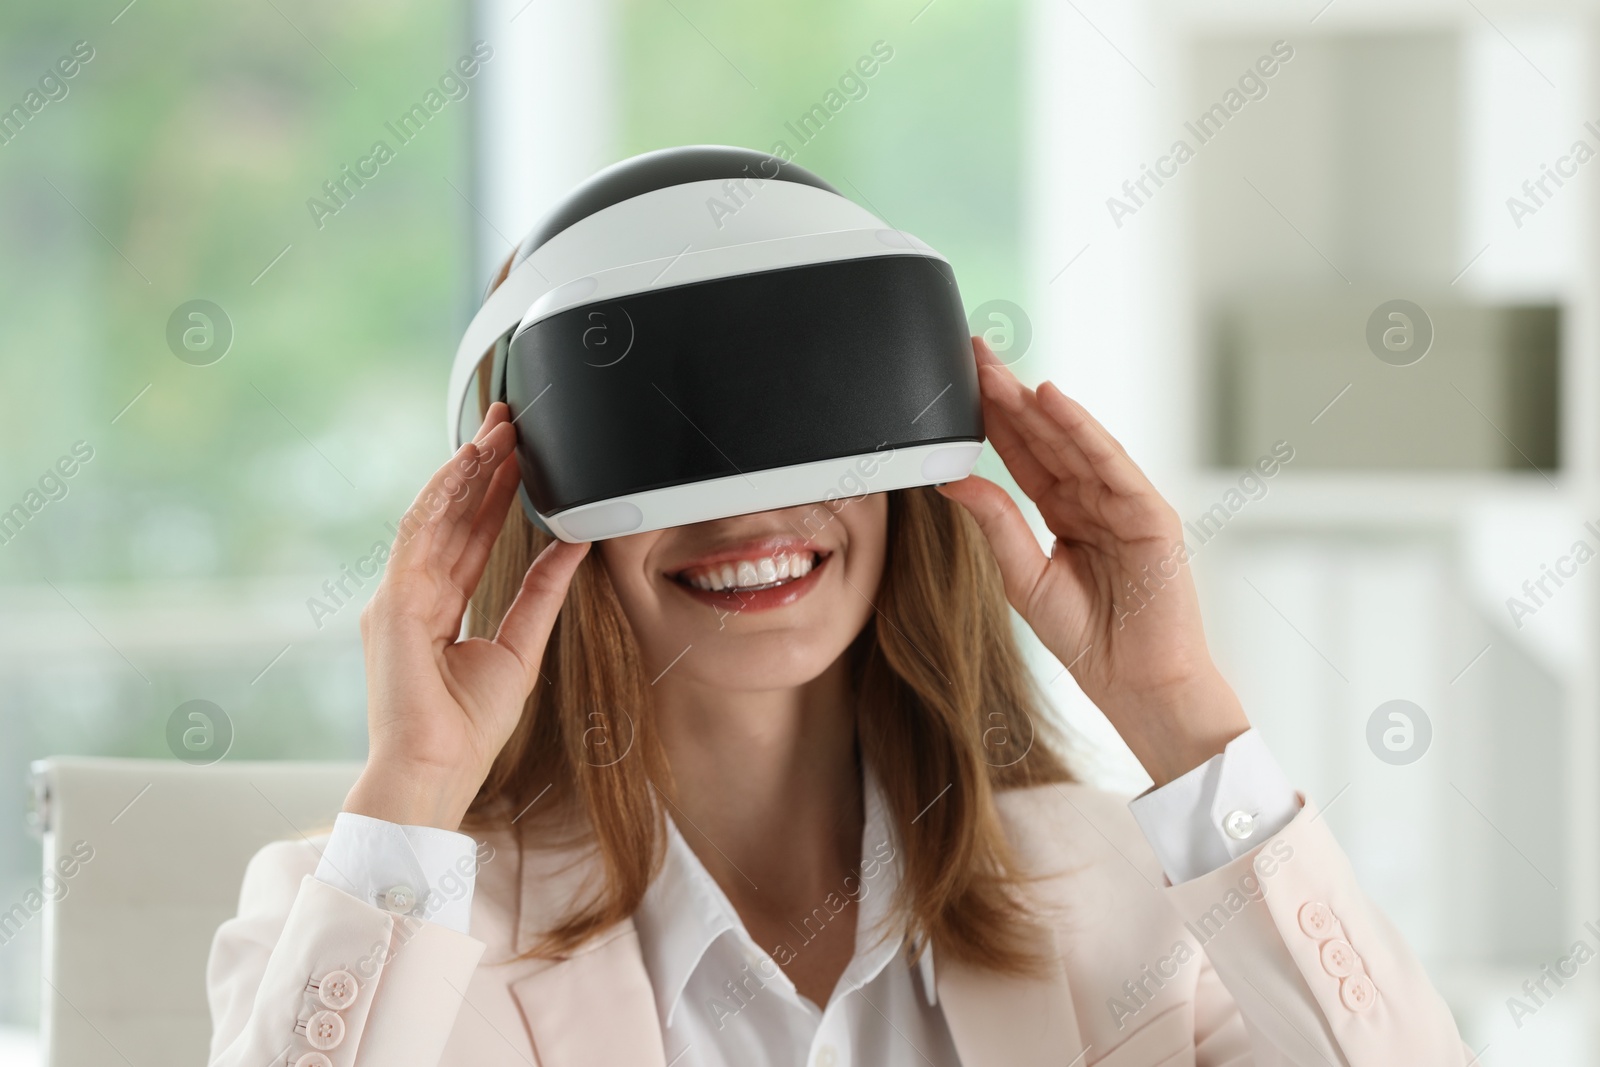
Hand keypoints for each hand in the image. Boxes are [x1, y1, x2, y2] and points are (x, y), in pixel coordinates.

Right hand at [345, 402, 589, 828]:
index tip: (517, 457)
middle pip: (450, 517)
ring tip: (496, 432)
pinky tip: (466, 465)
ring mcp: (398, 597)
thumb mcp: (519, 646)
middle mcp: (412, 596)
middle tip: (507, 423)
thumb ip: (542, 592)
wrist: (436, 771)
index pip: (467, 537)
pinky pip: (420, 535)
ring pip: (434, 515)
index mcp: (436, 609)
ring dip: (464, 470)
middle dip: (479, 467)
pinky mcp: (393, 603)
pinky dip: (443, 497)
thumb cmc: (467, 729)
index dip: (492, 494)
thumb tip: (572, 545)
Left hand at [937, 338, 1248, 785]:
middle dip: (1008, 395)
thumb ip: (996, 526)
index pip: (1021, 453)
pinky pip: (1111, 463)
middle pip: (1045, 436)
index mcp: (1063, 512)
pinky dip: (1082, 430)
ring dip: (1038, 402)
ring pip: (1074, 441)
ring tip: (1001, 369)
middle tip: (974, 352)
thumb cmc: (1088, 640)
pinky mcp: (1149, 514)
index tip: (960, 381)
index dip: (991, 417)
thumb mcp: (1024, 578)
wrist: (1137, 684)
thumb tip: (952, 481)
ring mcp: (1123, 502)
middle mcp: (1093, 498)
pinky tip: (1053, 401)